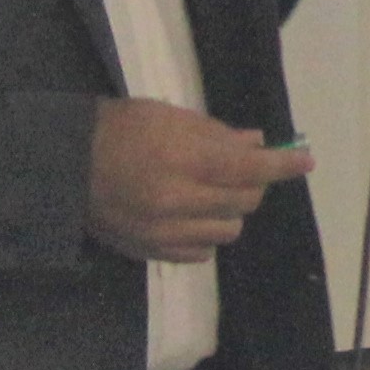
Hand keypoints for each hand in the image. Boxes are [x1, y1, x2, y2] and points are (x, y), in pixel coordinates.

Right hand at [88, 99, 310, 262]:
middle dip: (254, 183)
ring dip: (231, 210)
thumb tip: (259, 143)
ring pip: (228, 231)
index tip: (305, 161)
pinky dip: (208, 234)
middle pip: (244, 201)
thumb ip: (218, 134)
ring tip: (213, 192)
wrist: (64, 165)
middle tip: (246, 169)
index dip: (283, 165)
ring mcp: (163, 231)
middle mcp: (176, 201)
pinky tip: (195, 216)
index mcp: (182, 160)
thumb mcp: (170, 117)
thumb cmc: (119, 129)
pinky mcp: (151, 251)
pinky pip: (202, 252)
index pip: (250, 169)